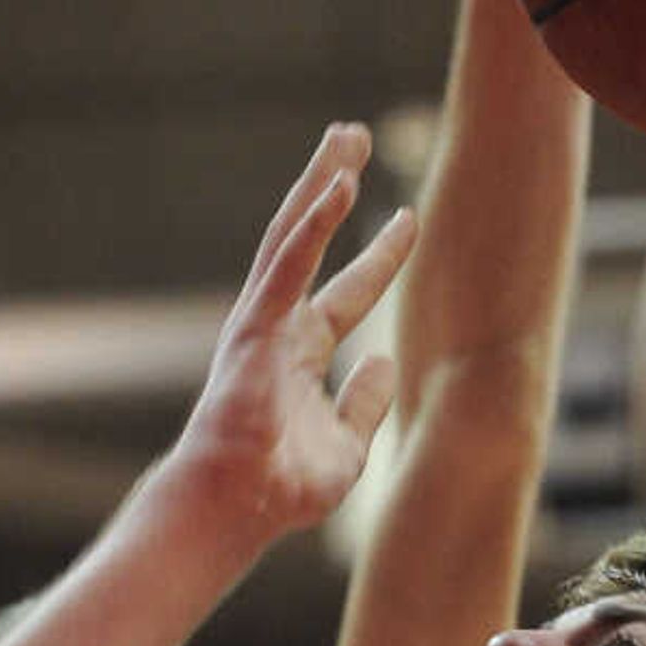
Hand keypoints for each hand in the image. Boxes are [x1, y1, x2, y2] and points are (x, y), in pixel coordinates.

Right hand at [172, 122, 412, 539]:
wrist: (235, 509)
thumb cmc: (278, 491)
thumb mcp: (346, 447)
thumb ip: (365, 405)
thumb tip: (384, 365)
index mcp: (299, 355)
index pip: (348, 293)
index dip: (380, 257)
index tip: (409, 218)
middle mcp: (278, 329)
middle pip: (310, 242)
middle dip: (331, 188)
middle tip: (353, 137)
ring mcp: (262, 324)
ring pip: (292, 237)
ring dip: (319, 184)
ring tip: (343, 138)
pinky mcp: (254, 328)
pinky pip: (286, 265)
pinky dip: (311, 226)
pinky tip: (336, 187)